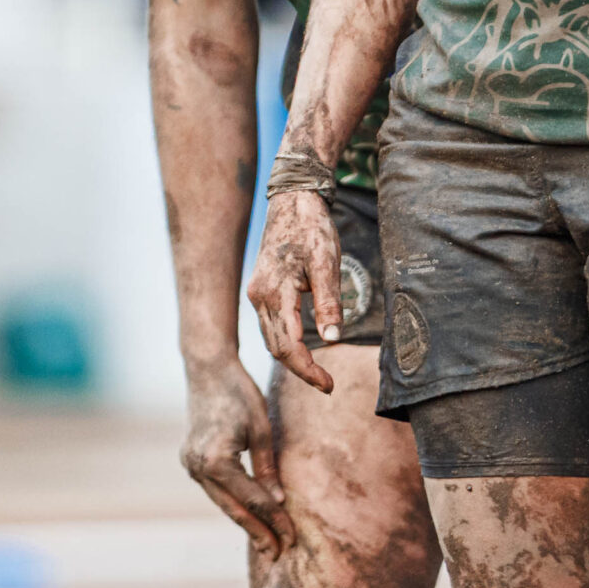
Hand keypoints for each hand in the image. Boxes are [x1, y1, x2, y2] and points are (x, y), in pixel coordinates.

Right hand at [182, 354, 294, 555]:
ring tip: (266, 541)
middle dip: (258, 532)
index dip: (274, 521)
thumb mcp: (261, 429)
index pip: (253, 500)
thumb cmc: (240, 393)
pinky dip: (233, 502)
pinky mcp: (190, 460)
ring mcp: (190, 465)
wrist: (208, 369)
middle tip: (278, 554)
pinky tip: (248, 514)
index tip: (291, 539)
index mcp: (217, 461)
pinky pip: (216, 490)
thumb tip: (278, 501)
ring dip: (245, 521)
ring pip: (223, 502)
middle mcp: (198, 467)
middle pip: (234, 509)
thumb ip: (267, 468)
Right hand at [246, 191, 340, 392]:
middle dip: (301, 370)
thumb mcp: (328, 263)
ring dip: (292, 359)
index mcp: (275, 292)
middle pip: (277, 348)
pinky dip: (285, 342)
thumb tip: (332, 340)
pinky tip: (302, 348)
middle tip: (328, 385)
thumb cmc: (312, 229)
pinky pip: (270, 326)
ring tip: (317, 372)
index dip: (308, 370)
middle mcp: (259, 296)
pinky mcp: (260, 290)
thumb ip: (328, 302)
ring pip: (271, 339)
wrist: (293, 202)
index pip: (289, 346)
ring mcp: (256, 294)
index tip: (329, 386)